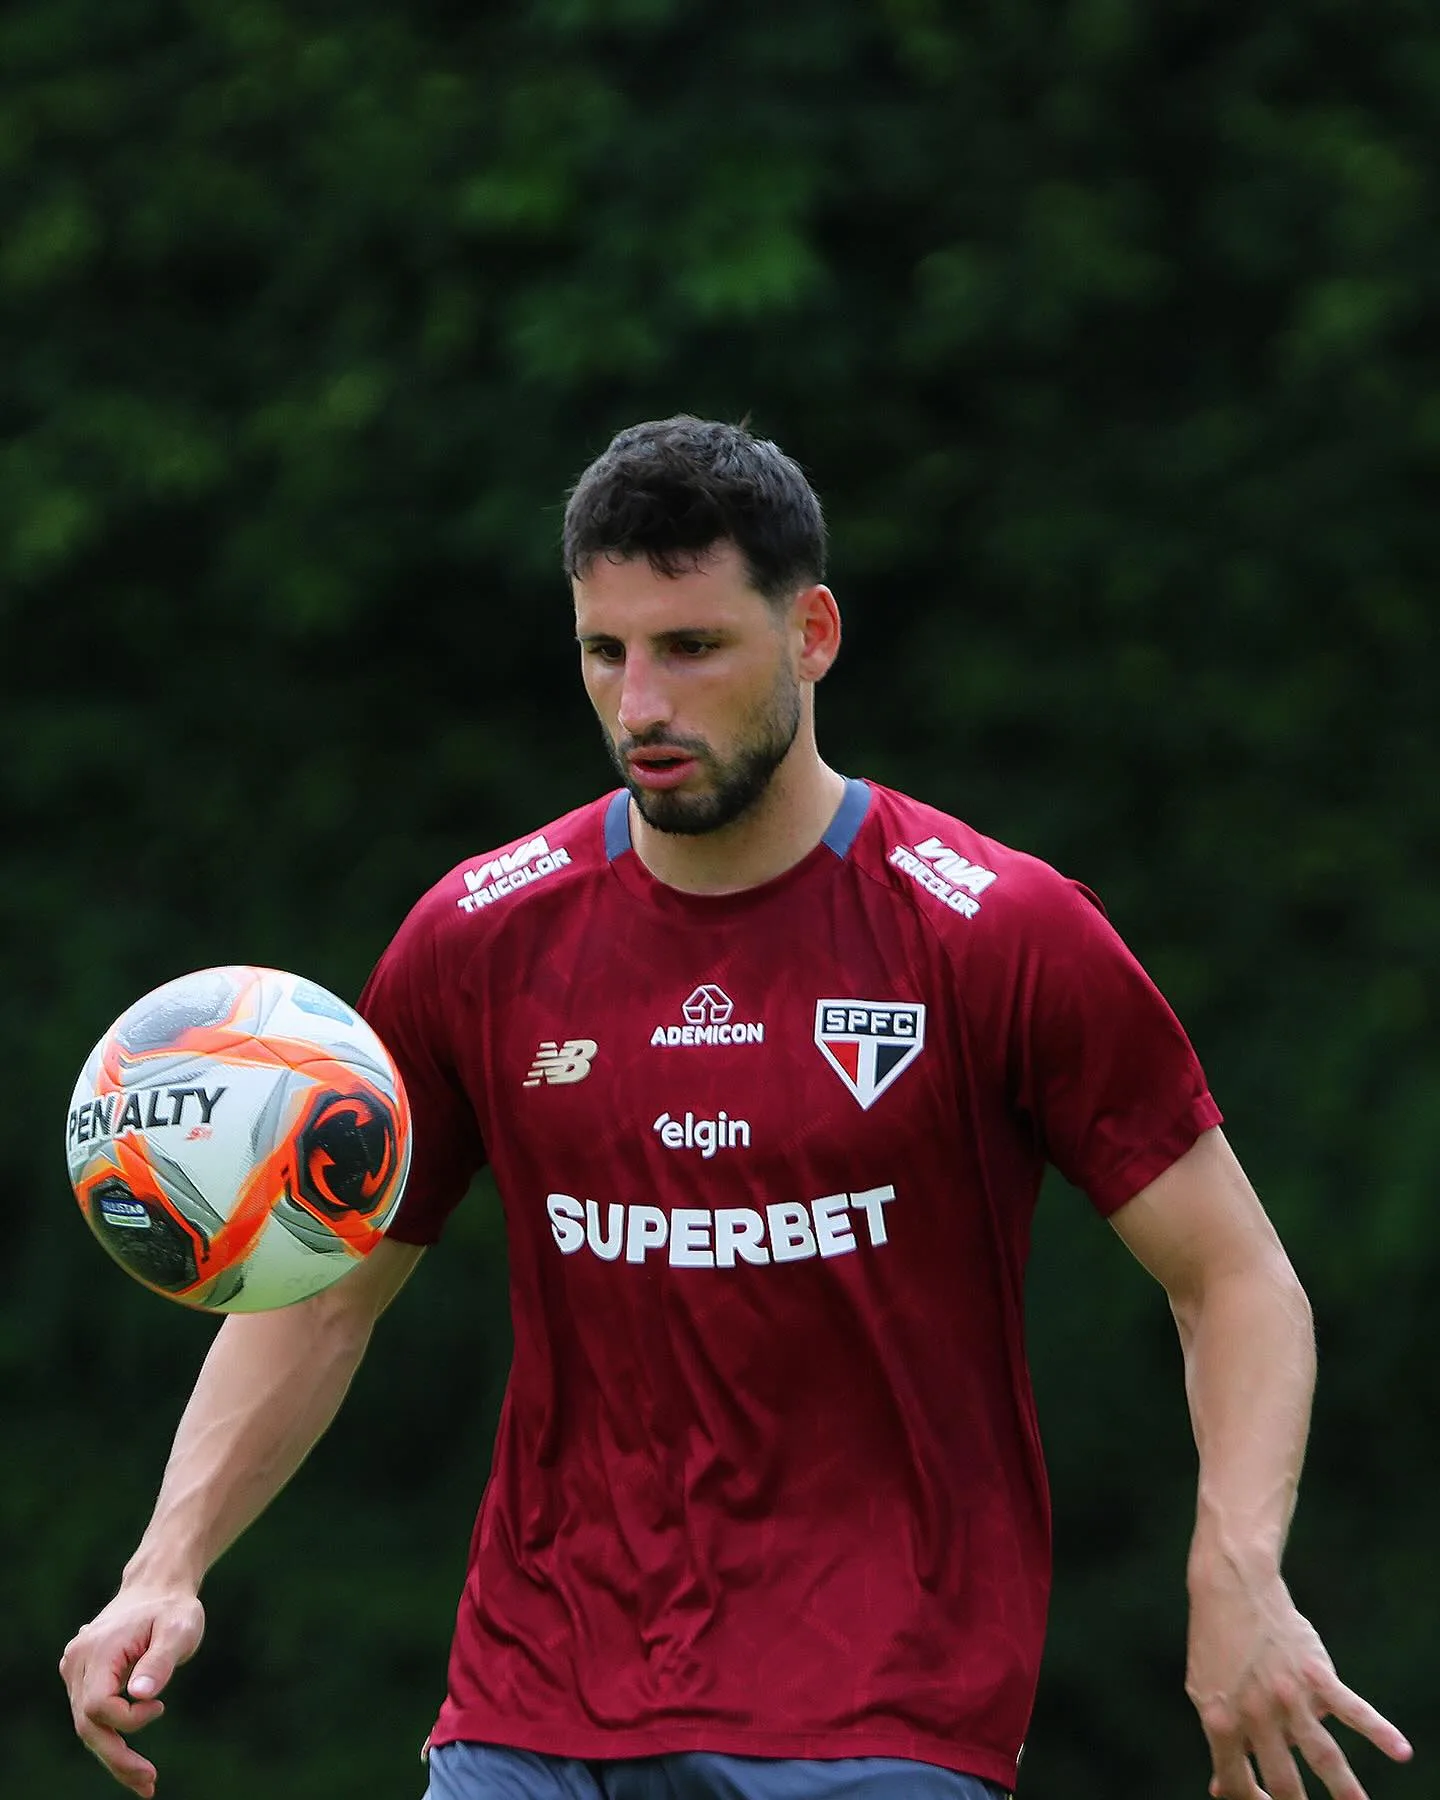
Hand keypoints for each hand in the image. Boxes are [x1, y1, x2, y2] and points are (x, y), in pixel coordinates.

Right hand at [59, 1586, 205, 1796]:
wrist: (157, 1586)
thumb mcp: (180, 1628)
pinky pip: (91, 1716)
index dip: (129, 1720)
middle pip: (87, 1724)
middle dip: (117, 1757)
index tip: (161, 1708)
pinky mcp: (82, 1677)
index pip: (98, 1706)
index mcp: (96, 1650)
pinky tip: (130, 1761)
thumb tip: (140, 1696)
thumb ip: (161, 1661)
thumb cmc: (173, 1607)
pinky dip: (110, 1738)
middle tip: (149, 1784)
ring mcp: (75, 1669)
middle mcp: (76, 1661)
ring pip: (87, 1725)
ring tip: (145, 1781)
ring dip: (113, 1755)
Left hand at [1186, 1565, 1411, 1799]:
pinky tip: (1400, 1751)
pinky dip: (1380, 1731)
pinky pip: (1353, 1709)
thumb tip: (1222, 1788)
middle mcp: (1256, 1715)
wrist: (1232, 1588)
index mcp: (1222, 1721)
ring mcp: (1289, 1696)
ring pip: (1323, 1755)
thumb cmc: (1218, 1645)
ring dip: (1345, 1790)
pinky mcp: (1316, 1676)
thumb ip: (1221, 1740)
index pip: (1238, 1781)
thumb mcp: (1206, 1692)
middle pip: (1283, 1780)